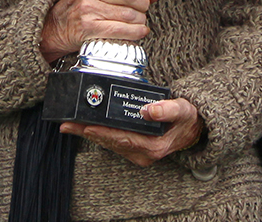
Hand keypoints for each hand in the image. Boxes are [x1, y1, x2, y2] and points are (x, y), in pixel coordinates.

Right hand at [40, 0, 158, 62]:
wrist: (61, 24)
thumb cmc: (86, 2)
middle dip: (143, 3)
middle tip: (143, 6)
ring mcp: (88, 8)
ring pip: (129, 14)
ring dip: (141, 19)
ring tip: (139, 19)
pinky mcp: (89, 27)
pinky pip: (121, 30)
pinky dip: (136, 32)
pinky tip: (140, 30)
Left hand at [61, 98, 203, 166]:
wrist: (194, 128)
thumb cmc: (187, 118)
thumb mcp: (183, 109)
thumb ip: (167, 109)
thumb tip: (147, 110)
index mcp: (153, 146)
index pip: (123, 139)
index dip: (103, 133)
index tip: (86, 126)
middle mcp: (143, 153)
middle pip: (111, 142)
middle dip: (88, 133)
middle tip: (68, 125)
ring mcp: (138, 153)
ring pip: (109, 143)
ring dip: (89, 134)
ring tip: (70, 125)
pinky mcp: (134, 149)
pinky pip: (113, 142)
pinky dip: (99, 134)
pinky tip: (85, 127)